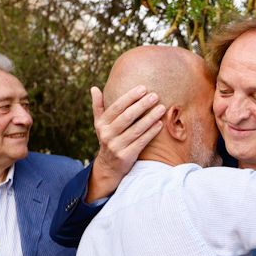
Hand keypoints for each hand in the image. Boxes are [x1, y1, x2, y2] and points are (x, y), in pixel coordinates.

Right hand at [87, 86, 166, 202]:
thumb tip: (93, 88)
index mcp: (101, 124)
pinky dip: (151, 132)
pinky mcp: (126, 156)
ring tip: (161, 108)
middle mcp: (107, 135)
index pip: (117, 107)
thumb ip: (98, 106)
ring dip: (150, 118)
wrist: (109, 166)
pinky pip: (141, 142)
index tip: (143, 88)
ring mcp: (116, 146)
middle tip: (155, 96)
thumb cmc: (108, 138)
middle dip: (142, 105)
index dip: (130, 97)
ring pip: (136, 129)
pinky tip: (160, 124)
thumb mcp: (100, 124)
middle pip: (127, 117)